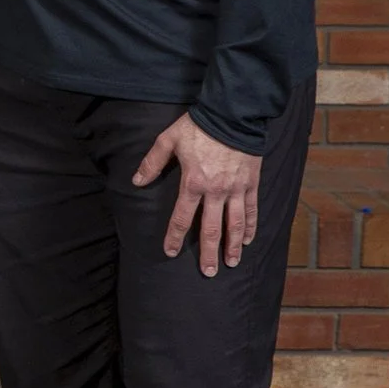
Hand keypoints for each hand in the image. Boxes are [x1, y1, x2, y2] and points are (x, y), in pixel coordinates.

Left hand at [133, 112, 260, 276]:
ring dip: (233, 246)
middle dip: (208, 252)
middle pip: (211, 228)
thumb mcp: (168, 140)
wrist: (232, 115)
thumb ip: (152, 162)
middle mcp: (216, 191)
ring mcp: (236, 189)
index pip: (181, 217)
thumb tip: (137, 181)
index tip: (170, 252)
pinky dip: (250, 227)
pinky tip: (247, 240)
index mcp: (193, 183)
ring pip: (234, 224)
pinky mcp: (251, 184)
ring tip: (231, 263)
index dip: (174, 236)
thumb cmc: (198, 127)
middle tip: (209, 272)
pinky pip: (251, 210)